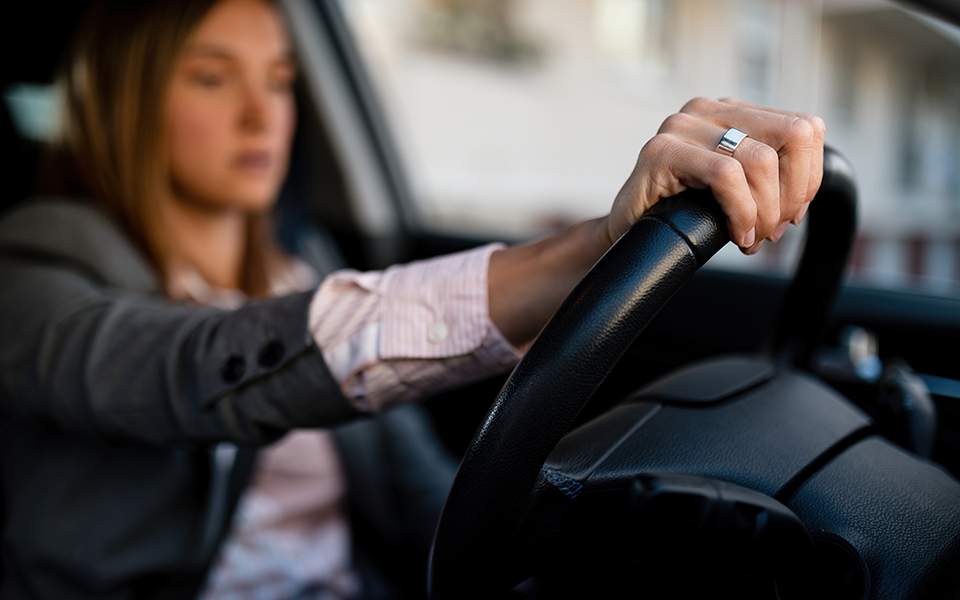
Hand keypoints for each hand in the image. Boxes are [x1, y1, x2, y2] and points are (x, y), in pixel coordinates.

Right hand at [605, 97, 826, 253]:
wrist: (627, 240)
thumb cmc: (682, 217)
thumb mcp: (736, 192)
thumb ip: (768, 178)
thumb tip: (804, 194)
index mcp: (732, 112)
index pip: (805, 127)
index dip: (809, 177)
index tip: (790, 215)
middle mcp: (707, 109)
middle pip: (792, 135)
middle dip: (793, 193)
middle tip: (772, 231)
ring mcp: (681, 126)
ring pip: (760, 159)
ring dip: (765, 211)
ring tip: (750, 238)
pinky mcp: (660, 151)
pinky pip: (725, 176)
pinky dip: (741, 212)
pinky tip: (735, 235)